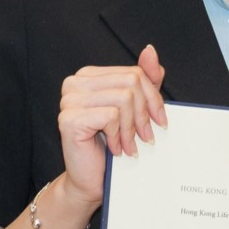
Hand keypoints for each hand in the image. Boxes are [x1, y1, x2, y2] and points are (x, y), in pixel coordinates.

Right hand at [56, 45, 165, 204]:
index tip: (159, 120)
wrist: (91, 179)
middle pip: (131, 82)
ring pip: (124, 98)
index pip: (134, 72)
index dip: (153, 98)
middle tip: (146, 137)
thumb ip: (144, 79)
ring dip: (132, 128)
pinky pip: (111, 116)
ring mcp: (69, 100)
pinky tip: (115, 148)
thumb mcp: (135, 107)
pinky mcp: (69, 119)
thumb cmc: (111, 144)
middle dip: (144, 113)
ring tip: (129, 145)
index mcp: (89, 76)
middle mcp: (75, 83)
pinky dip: (118, 135)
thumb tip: (150, 50)